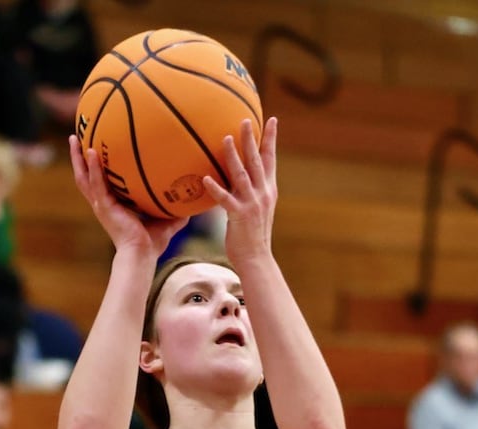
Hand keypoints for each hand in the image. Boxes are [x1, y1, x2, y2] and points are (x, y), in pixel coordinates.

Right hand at [68, 135, 185, 259]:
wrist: (142, 255)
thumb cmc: (152, 244)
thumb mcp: (166, 221)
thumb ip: (177, 209)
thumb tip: (194, 201)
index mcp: (113, 205)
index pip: (100, 183)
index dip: (94, 168)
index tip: (92, 150)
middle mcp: (103, 204)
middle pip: (85, 177)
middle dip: (78, 158)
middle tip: (75, 138)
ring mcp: (101, 205)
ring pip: (83, 178)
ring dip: (77, 158)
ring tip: (74, 138)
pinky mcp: (104, 207)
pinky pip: (96, 184)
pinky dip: (93, 168)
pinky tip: (91, 152)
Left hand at [202, 116, 277, 265]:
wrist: (257, 259)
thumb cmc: (253, 236)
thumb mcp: (257, 210)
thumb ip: (250, 192)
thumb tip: (237, 178)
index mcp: (268, 191)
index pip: (271, 160)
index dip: (271, 139)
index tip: (272, 119)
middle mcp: (263, 194)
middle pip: (257, 161)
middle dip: (251, 139)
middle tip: (244, 119)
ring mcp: (252, 204)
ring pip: (242, 175)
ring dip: (234, 156)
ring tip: (225, 138)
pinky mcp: (239, 216)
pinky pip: (225, 199)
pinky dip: (215, 188)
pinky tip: (205, 179)